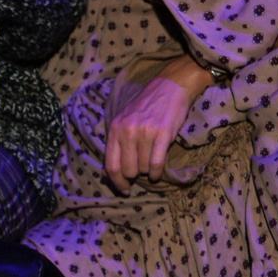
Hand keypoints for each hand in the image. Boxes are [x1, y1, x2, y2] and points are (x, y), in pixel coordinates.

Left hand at [105, 56, 212, 194]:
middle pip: (128, 169)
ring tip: (152, 163)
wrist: (169, 87)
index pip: (111, 165)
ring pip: (144, 168)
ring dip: (148, 171)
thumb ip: (116, 144)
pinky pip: (156, 163)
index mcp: (114, 129)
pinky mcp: (162, 134)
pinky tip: (158, 173)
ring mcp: (144, 132)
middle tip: (141, 172)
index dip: (116, 182)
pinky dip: (157, 173)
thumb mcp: (124, 122)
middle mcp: (127, 132)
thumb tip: (108, 173)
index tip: (124, 189)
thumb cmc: (146, 107)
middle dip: (134, 175)